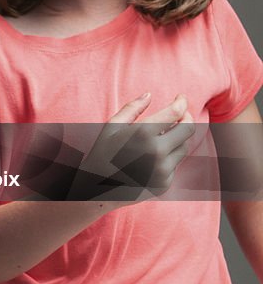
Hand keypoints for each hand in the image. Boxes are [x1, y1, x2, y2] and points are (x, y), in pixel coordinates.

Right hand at [74, 93, 194, 200]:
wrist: (96, 189)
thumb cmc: (102, 153)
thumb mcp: (111, 127)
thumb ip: (131, 108)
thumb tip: (149, 94)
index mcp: (143, 134)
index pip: (176, 113)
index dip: (181, 102)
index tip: (181, 97)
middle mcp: (156, 152)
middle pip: (188, 129)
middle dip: (187, 118)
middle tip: (182, 114)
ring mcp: (162, 170)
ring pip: (183, 147)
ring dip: (176, 139)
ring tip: (159, 137)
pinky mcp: (164, 183)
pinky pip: (174, 165)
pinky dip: (166, 158)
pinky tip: (149, 159)